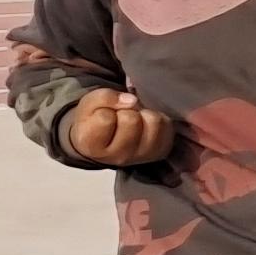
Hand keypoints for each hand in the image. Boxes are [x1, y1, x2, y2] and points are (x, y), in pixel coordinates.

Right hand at [58, 87, 176, 166]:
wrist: (107, 139)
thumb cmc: (95, 121)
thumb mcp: (88, 105)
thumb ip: (103, 98)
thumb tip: (132, 100)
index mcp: (93, 146)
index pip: (105, 118)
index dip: (106, 108)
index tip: (104, 114)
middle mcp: (118, 157)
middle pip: (132, 120)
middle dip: (127, 110)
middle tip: (121, 115)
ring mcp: (142, 157)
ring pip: (153, 121)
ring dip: (144, 114)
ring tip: (134, 118)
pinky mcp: (160, 152)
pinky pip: (167, 125)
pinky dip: (158, 118)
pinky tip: (146, 124)